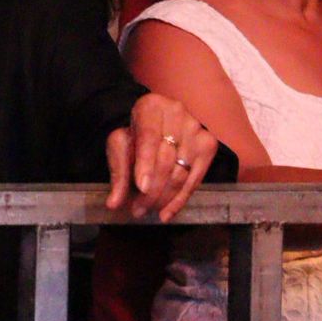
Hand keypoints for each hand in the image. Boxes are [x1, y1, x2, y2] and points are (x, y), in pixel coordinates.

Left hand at [105, 93, 217, 221]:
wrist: (156, 124)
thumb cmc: (134, 134)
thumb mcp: (119, 147)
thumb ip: (117, 173)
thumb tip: (113, 204)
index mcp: (151, 107)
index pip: (149, 137)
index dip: (146, 164)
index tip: (141, 187)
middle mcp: (177, 113)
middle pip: (166, 159)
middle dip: (151, 190)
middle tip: (137, 210)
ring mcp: (196, 128)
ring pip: (181, 172)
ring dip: (164, 198)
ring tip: (147, 211)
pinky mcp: (208, 144)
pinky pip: (195, 179)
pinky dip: (180, 200)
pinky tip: (167, 213)